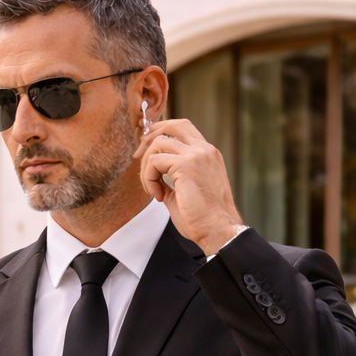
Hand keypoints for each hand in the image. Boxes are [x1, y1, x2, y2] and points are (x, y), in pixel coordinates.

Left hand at [136, 118, 243, 256]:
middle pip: (172, 125)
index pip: (182, 129)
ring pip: (158, 143)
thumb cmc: (203, 218)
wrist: (217, 230)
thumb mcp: (185, 192)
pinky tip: (157, 195)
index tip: (146, 152)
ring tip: (152, 189)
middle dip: (149, 139)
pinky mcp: (186, 165)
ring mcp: (197, 155)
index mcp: (207, 154)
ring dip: (146, 167)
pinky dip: (149, 178)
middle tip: (138, 159)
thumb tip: (155, 178)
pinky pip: (155, 161)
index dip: (161, 133)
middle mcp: (204, 150)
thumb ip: (172, 179)